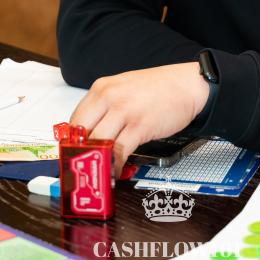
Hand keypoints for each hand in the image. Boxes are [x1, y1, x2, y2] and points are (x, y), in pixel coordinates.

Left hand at [69, 62, 209, 176]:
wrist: (186, 84)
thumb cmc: (157, 89)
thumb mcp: (123, 90)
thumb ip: (105, 109)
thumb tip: (89, 137)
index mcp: (101, 88)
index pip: (74, 120)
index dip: (72, 144)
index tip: (73, 158)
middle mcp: (109, 97)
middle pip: (81, 133)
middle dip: (80, 156)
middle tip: (83, 170)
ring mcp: (124, 110)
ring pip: (98, 144)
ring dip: (97, 164)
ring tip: (99, 174)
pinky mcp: (140, 125)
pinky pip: (119, 152)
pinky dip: (115, 166)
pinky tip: (117, 171)